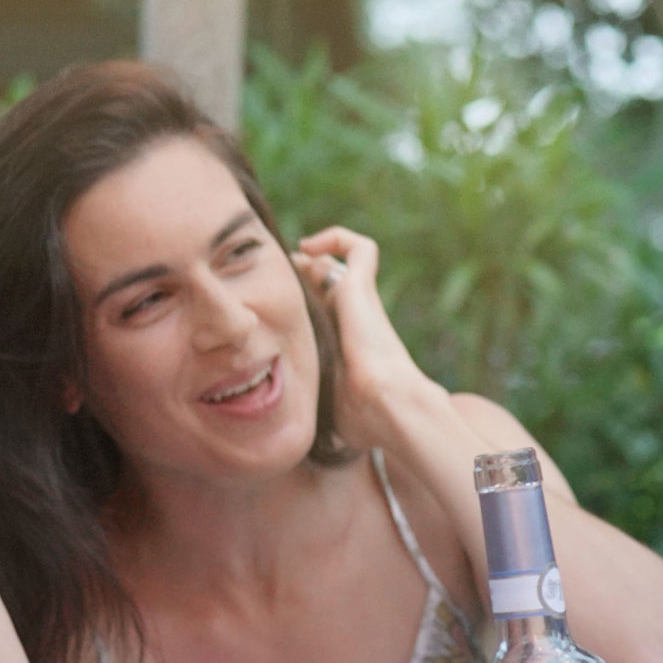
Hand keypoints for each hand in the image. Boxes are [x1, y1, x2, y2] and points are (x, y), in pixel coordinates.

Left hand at [294, 228, 445, 452]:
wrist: (386, 404)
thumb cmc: (360, 416)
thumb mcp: (325, 404)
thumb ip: (311, 402)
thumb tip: (292, 424)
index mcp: (346, 340)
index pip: (325, 309)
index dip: (303, 299)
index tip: (276, 302)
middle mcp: (355, 315)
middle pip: (330, 279)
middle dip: (302, 274)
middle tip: (277, 276)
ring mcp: (362, 299)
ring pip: (344, 259)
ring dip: (317, 253)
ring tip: (294, 257)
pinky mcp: (362, 287)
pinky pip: (359, 247)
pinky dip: (337, 238)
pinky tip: (308, 248)